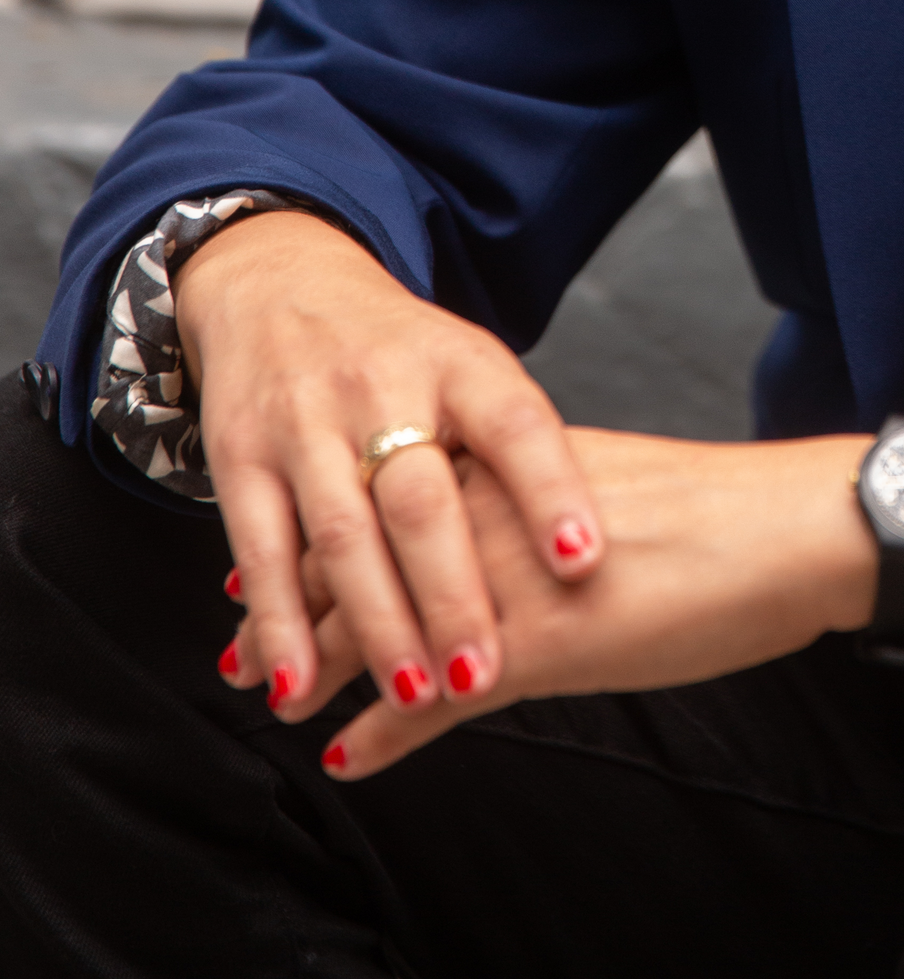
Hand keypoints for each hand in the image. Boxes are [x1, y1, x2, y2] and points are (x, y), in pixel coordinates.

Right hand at [186, 212, 603, 729]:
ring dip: (377, 622)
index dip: (552, 491)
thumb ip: (515, 451)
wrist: (281, 283)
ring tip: (413, 695)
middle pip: (423, 498)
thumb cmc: (403, 354)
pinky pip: (260, 547)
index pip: (515, 426)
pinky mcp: (240, 454)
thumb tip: (587, 554)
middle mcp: (385, 386)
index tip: (583, 560)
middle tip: (484, 675)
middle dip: (454, 593)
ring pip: (344, 532)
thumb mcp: (470, 370)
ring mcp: (307, 420)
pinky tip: (298, 681)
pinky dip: (278, 621)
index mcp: (462, 364)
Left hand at [305, 428, 903, 778]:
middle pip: (360, 558)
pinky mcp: (537, 647)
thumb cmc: (724, 518)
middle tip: (236, 641)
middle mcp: (491, 511)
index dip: (324, 532)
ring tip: (266, 694)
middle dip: (294, 605)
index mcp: (512, 463)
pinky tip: (346, 756)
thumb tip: (514, 525)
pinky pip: (430, 700)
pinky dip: (382, 733)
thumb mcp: (610, 494)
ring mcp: (506, 581)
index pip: (387, 494)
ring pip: (378, 629)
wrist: (793, 532)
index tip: (275, 555)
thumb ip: (543, 504)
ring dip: (315, 667)